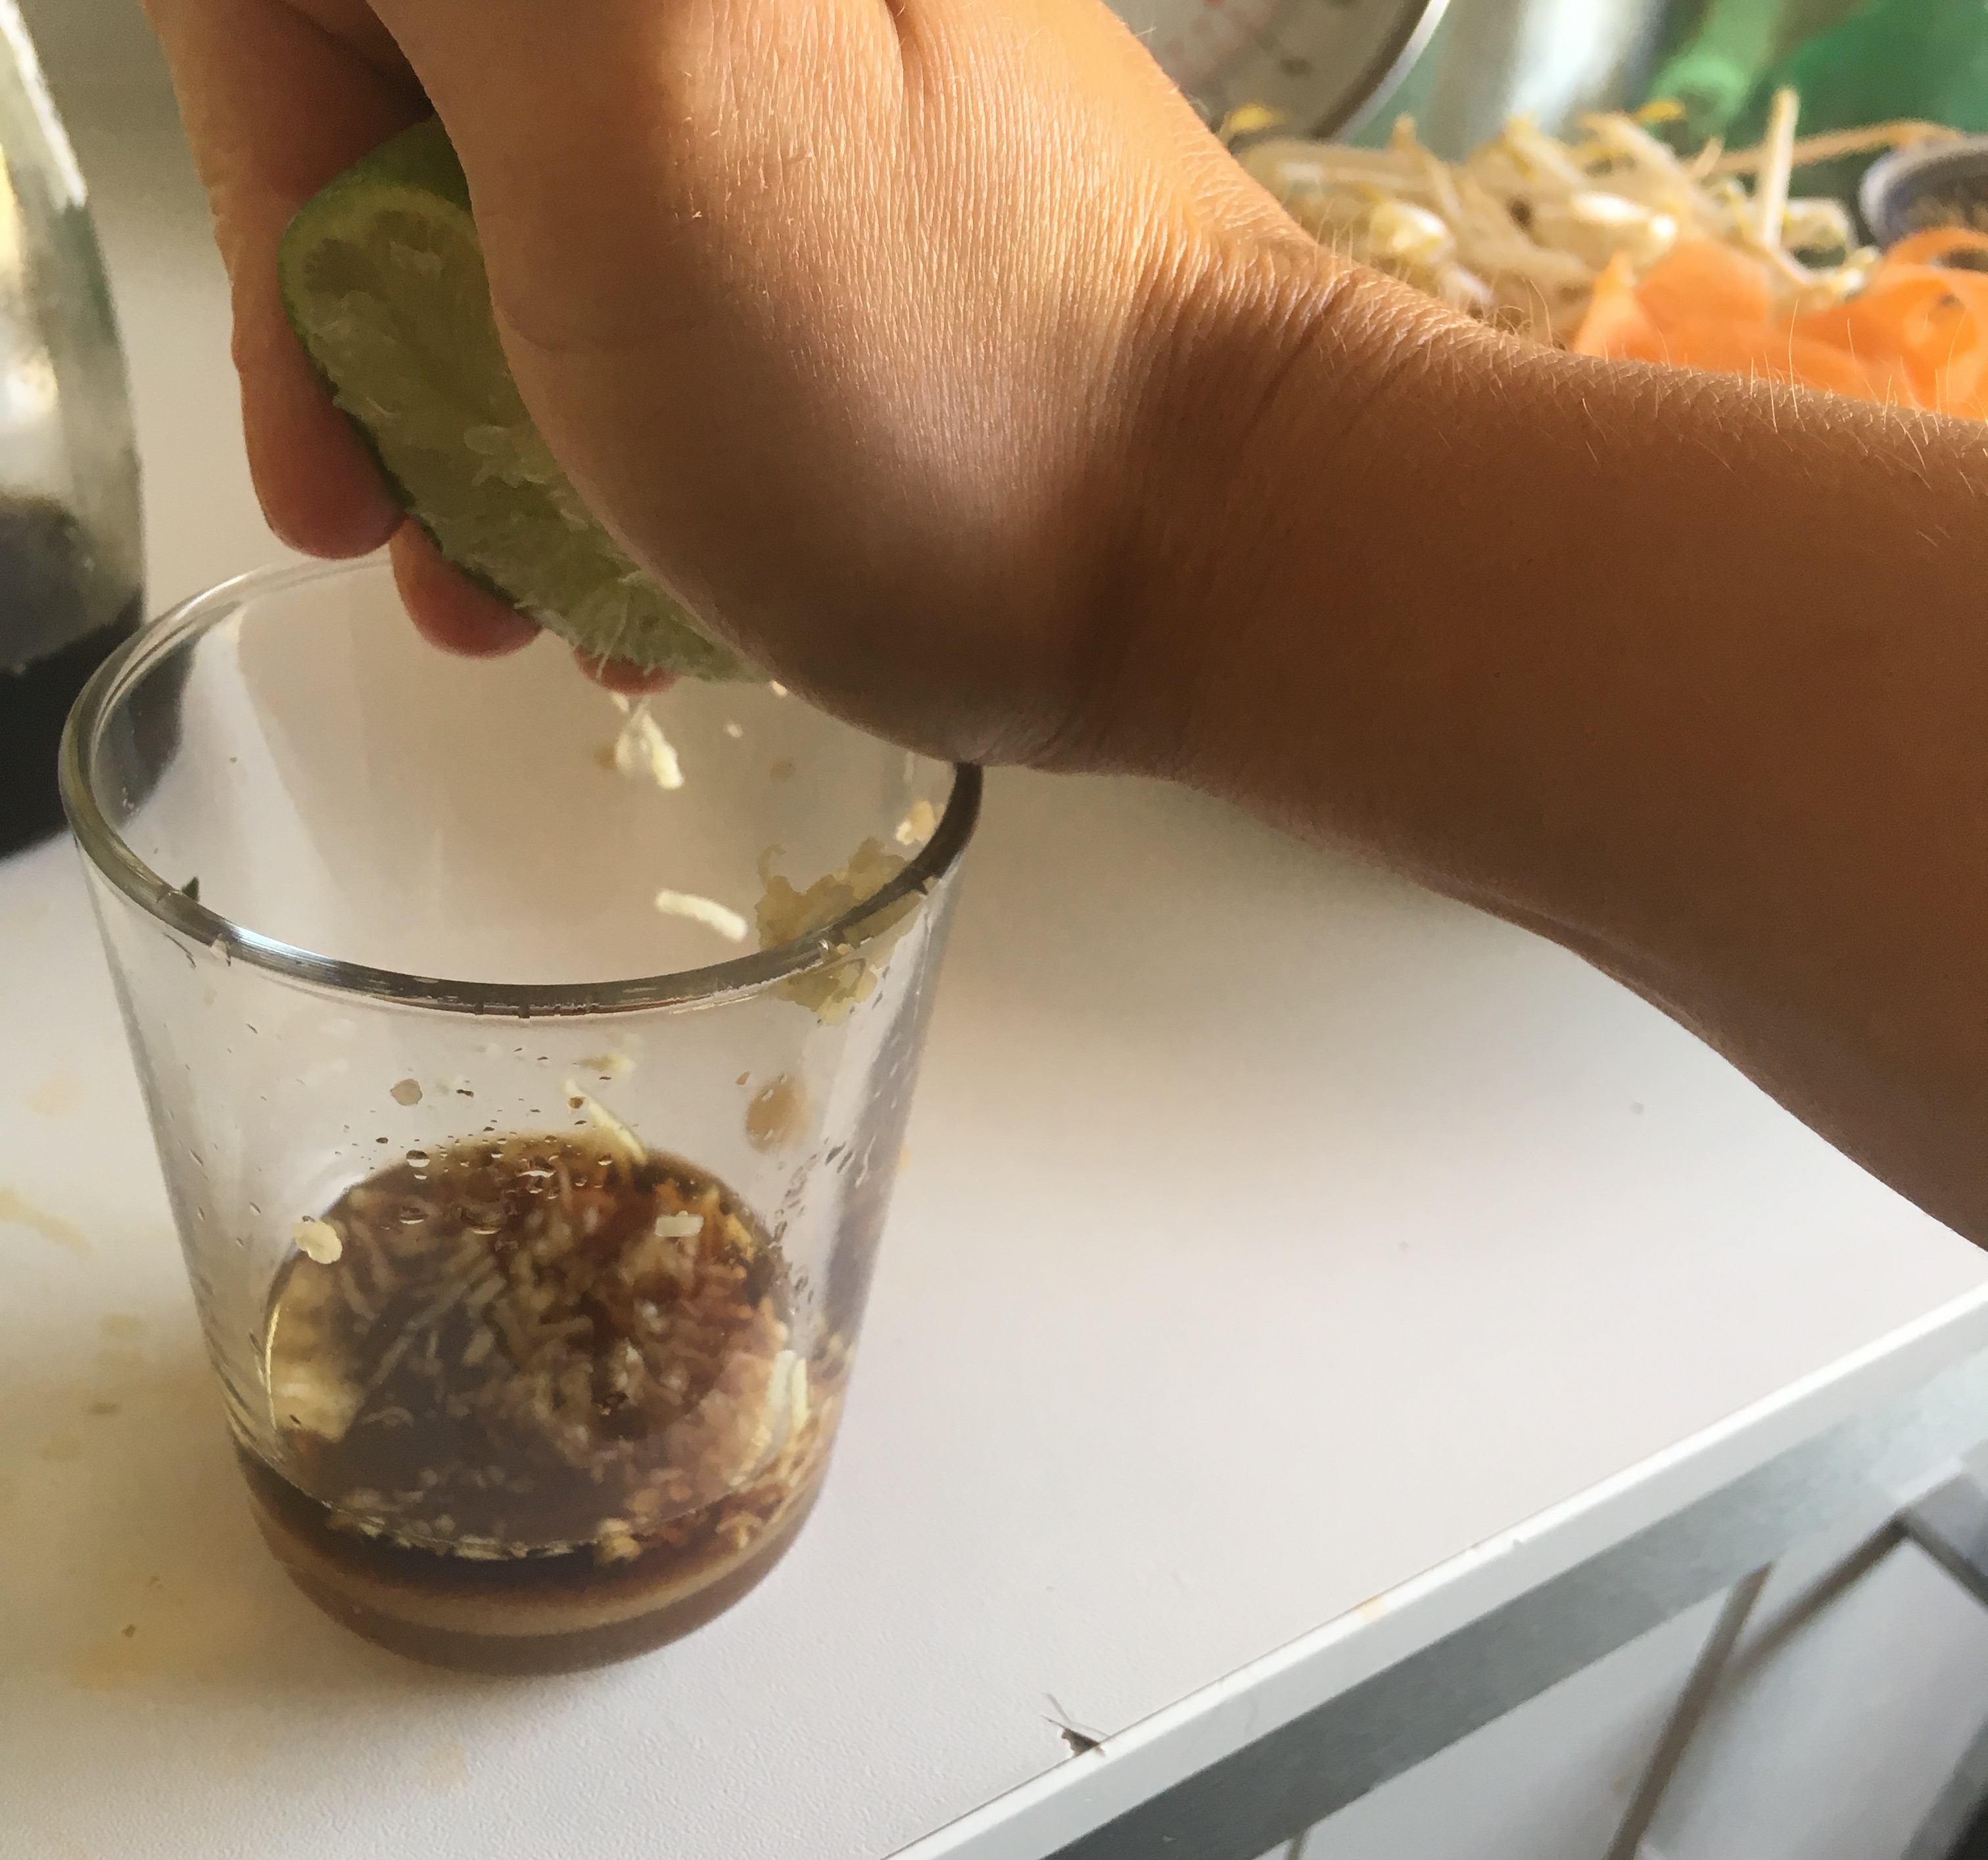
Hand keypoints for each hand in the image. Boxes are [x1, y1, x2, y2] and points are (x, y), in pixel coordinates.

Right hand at [143, 0, 1393, 761]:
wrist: (1218, 548)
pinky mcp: (853, 256)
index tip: (315, 403)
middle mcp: (733, 3)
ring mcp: (799, 118)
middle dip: (363, 349)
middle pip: (417, 122)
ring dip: (476, 440)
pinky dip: (606, 460)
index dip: (264, 176)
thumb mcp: (631, 93)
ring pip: (528, 239)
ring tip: (512, 611)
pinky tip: (631, 603)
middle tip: (392, 540)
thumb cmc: (925, 372)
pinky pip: (656, 320)